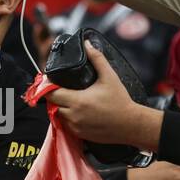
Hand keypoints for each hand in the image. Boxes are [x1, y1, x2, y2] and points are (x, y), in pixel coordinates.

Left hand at [45, 42, 161, 147]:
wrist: (130, 124)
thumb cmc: (120, 100)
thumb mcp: (109, 77)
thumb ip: (97, 58)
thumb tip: (87, 43)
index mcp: (78, 101)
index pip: (51, 94)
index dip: (49, 87)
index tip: (53, 81)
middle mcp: (74, 116)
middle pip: (52, 105)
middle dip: (55, 97)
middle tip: (63, 89)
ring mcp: (76, 127)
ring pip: (58, 116)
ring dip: (61, 108)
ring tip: (70, 99)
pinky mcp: (80, 135)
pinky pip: (67, 126)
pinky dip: (69, 118)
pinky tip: (77, 111)